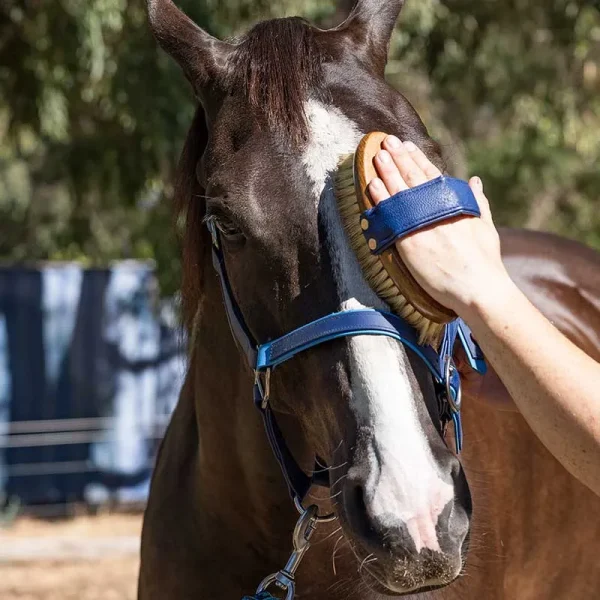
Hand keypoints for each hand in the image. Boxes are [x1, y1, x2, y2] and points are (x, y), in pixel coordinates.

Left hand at [368, 135, 511, 316]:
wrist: (478, 287)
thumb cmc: (485, 260)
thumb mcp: (485, 225)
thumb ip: (477, 201)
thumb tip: (474, 180)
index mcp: (454, 203)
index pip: (432, 174)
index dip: (417, 158)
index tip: (407, 145)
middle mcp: (436, 209)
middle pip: (412, 177)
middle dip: (398, 157)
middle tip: (386, 142)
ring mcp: (421, 224)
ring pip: (400, 191)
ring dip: (387, 171)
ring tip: (377, 155)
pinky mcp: (409, 242)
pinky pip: (390, 216)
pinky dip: (381, 199)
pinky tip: (372, 185)